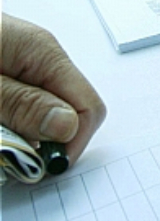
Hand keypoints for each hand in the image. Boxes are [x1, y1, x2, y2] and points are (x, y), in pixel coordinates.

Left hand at [1, 14, 105, 164]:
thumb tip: (69, 127)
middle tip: (10, 155)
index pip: (89, 108)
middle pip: (70, 111)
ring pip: (45, 111)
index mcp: (43, 53)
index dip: (69, 143)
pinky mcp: (9, 71)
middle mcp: (41, 58)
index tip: (38, 167)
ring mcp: (25, 64)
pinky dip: (11, 121)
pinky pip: (25, 103)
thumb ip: (23, 103)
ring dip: (24, 133)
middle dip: (46, 140)